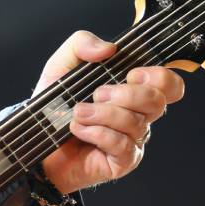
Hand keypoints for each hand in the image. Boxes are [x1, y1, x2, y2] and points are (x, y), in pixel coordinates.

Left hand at [35, 31, 184, 195]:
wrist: (35, 142)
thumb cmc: (54, 105)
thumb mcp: (61, 66)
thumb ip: (82, 44)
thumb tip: (109, 48)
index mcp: (133, 91)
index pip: (169, 85)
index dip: (159, 76)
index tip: (130, 74)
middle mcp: (139, 116)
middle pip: (157, 101)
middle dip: (125, 94)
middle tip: (97, 94)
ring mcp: (133, 140)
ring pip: (135, 122)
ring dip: (102, 114)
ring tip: (78, 113)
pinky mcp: (122, 161)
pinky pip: (121, 144)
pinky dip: (97, 133)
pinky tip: (78, 130)